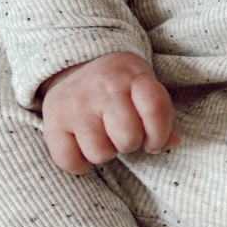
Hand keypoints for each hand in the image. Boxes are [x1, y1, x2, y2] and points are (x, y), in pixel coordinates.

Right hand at [39, 51, 179, 174]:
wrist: (74, 64)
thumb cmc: (118, 85)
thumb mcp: (143, 87)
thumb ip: (160, 114)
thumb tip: (173, 142)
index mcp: (131, 76)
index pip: (155, 108)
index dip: (159, 133)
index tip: (153, 140)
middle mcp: (102, 88)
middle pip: (128, 137)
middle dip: (130, 143)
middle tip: (122, 133)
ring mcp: (75, 105)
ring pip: (100, 153)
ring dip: (105, 152)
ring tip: (102, 136)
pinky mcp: (53, 121)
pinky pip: (69, 161)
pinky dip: (78, 163)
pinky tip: (82, 146)